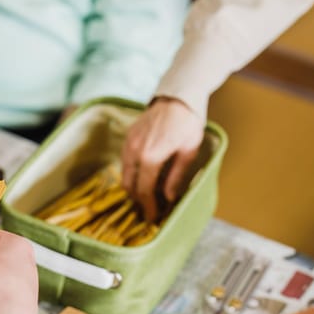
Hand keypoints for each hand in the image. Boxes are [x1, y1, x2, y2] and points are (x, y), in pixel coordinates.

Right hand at [121, 97, 203, 222]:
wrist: (178, 95)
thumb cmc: (188, 122)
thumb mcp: (188, 151)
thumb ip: (176, 176)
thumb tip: (169, 198)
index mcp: (151, 156)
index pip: (145, 190)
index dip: (148, 207)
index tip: (152, 218)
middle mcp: (135, 151)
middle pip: (131, 185)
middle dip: (139, 201)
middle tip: (149, 210)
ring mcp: (129, 143)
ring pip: (125, 174)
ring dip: (134, 188)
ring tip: (146, 196)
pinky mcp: (128, 137)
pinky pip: (125, 162)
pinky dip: (132, 174)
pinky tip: (143, 177)